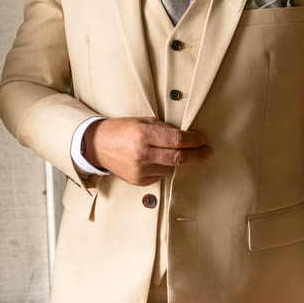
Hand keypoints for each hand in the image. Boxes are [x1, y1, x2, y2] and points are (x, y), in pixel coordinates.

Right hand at [83, 117, 210, 185]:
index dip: (194, 140)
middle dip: (196, 155)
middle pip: (179, 158)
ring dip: (176, 160)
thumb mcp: (141, 121)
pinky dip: (164, 167)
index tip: (202, 140)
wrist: (97, 146)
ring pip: (171, 167)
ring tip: (172, 152)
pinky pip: (160, 175)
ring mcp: (140, 170)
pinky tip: (157, 160)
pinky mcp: (139, 181)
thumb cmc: (120, 130)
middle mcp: (142, 155)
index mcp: (143, 136)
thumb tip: (185, 136)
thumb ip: (163, 128)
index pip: (177, 140)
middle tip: (206, 151)